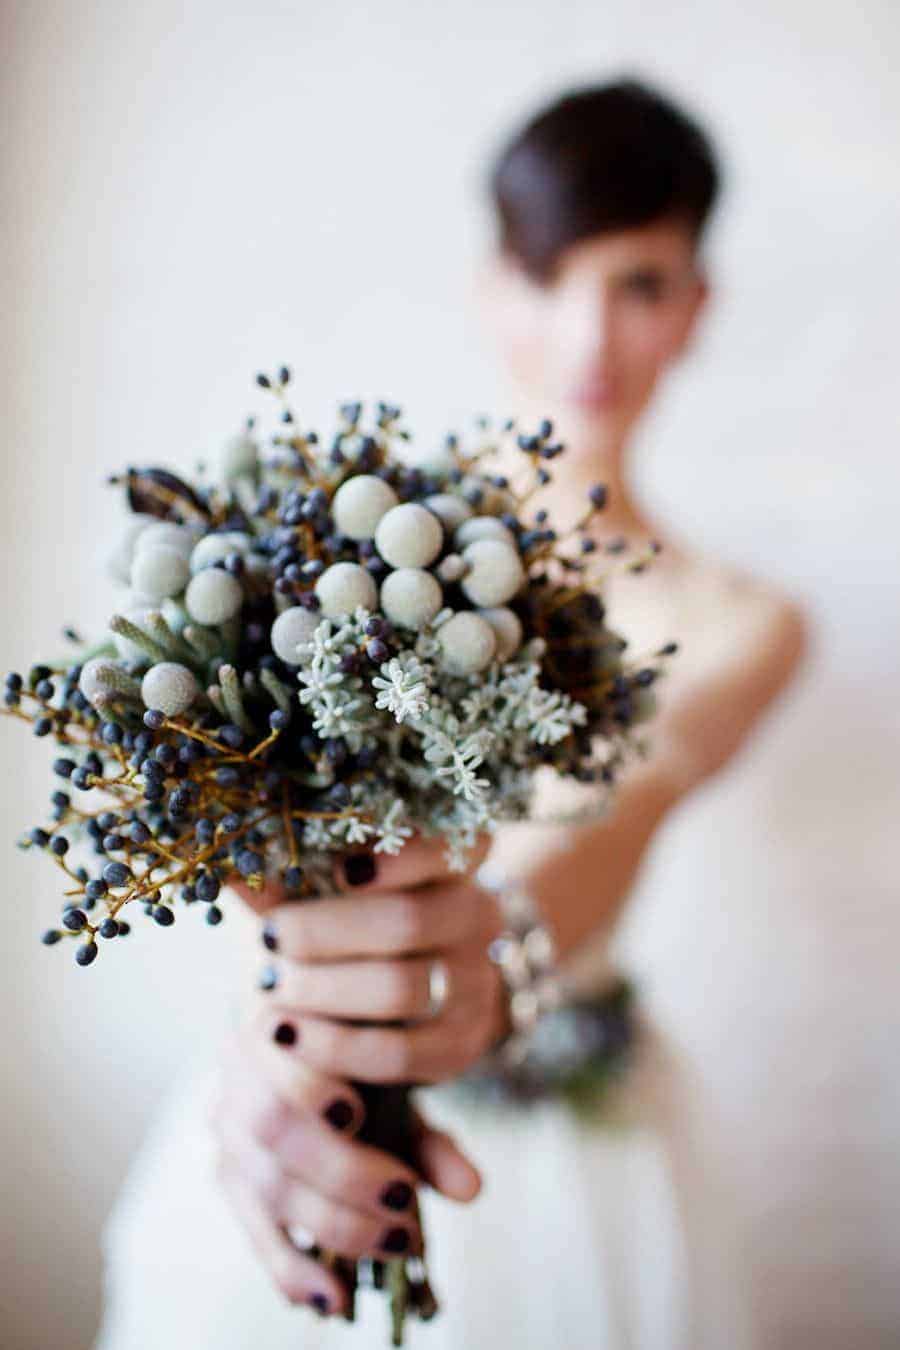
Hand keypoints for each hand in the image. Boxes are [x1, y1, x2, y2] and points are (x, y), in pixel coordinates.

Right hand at [209, 1019, 482, 1316]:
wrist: (336, 1046)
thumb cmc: (369, 1062)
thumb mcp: (402, 1083)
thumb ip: (428, 1131)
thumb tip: (469, 1189)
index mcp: (277, 1021)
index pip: (278, 1050)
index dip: (308, 1088)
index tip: (356, 1116)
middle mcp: (238, 1072)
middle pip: (271, 1124)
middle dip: (339, 1170)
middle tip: (404, 1198)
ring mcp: (228, 1129)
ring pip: (265, 1183)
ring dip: (334, 1222)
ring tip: (395, 1241)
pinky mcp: (231, 1177)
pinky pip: (257, 1235)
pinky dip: (295, 1271)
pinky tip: (334, 1298)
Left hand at [233, 835, 511, 1084]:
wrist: (387, 1000)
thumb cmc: (345, 926)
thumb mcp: (318, 892)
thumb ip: (285, 876)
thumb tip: (230, 864)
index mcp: (452, 862)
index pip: (455, 843)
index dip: (405, 856)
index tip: (341, 870)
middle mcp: (476, 915)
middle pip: (408, 921)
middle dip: (326, 933)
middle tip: (270, 937)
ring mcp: (475, 982)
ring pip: (402, 988)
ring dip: (324, 989)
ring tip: (271, 986)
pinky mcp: (461, 1044)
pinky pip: (398, 1052)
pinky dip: (334, 1046)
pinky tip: (287, 1033)